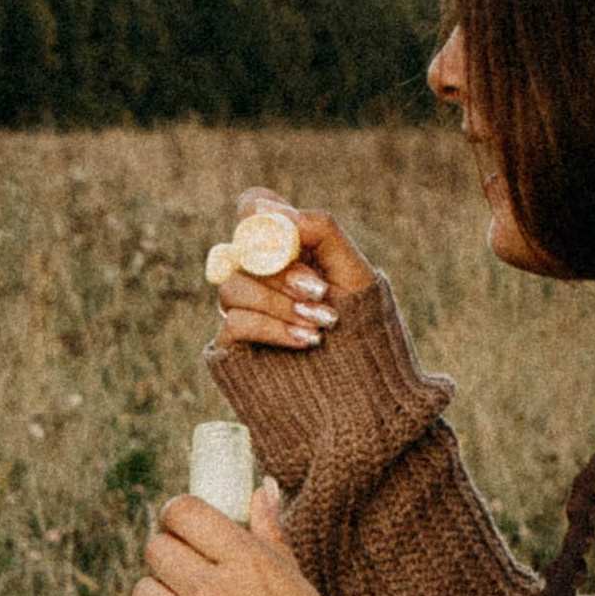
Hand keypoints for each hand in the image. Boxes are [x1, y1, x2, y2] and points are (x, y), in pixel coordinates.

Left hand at [105, 483, 342, 595]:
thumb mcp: (300, 588)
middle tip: (192, 589)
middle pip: (158, 549)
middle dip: (171, 564)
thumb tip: (262, 488)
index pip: (184, 511)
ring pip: (142, 592)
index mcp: (247, 564)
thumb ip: (273, 537)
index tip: (183, 534)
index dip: (178, 519)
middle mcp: (212, 593)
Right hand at [212, 189, 376, 352]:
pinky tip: (306, 340)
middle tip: (319, 290)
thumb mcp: (352, 270)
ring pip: (232, 287)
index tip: (286, 235)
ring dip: (280, 303)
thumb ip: (319, 229)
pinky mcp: (231, 343)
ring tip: (320, 322)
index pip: (253, 208)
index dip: (258, 213)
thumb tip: (269, 212)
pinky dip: (273, 328)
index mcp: (287, 248)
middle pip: (239, 250)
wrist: (363, 387)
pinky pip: (234, 322)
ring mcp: (242, 307)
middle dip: (281, 271)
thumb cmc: (362, 325)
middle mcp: (259, 273)